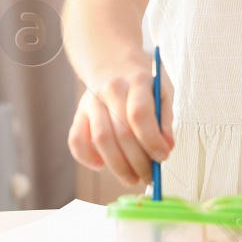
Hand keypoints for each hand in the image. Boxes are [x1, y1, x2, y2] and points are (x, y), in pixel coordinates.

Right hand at [68, 59, 174, 186]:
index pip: (140, 114)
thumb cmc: (143, 84)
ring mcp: (92, 101)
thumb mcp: (162, 92)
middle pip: (122, 132)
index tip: (162, 157)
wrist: (113, 63)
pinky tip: (100, 165)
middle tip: (149, 177)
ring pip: (101, 139)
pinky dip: (86, 157)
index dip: (151, 140)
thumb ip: (165, 120)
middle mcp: (112, 89)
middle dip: (138, 161)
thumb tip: (166, 147)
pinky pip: (76, 139)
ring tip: (132, 179)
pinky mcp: (79, 113)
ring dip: (117, 166)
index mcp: (137, 81)